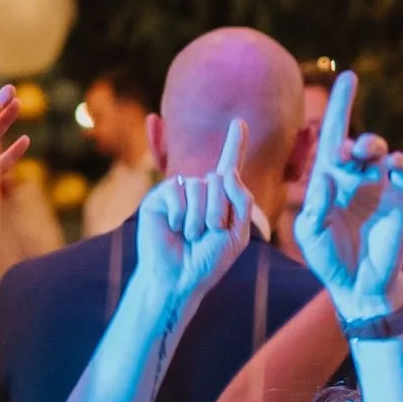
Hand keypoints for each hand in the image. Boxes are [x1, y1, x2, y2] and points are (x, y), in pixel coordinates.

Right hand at [135, 119, 254, 300]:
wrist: (179, 279)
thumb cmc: (208, 261)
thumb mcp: (238, 234)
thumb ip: (242, 201)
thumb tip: (227, 172)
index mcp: (222, 200)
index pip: (230, 167)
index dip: (235, 144)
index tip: (239, 122)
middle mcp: (200, 191)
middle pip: (220, 180)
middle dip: (219, 211)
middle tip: (209, 234)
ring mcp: (179, 193)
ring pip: (199, 186)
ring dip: (200, 217)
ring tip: (192, 236)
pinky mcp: (160, 197)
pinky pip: (178, 191)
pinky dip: (182, 214)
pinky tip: (176, 228)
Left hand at [294, 70, 402, 312]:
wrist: (359, 286)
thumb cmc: (330, 260)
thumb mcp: (311, 233)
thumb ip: (315, 205)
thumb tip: (327, 176)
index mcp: (327, 181)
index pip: (331, 138)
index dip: (339, 107)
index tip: (347, 77)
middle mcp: (353, 178)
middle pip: (357, 142)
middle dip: (355, 138)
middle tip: (349, 154)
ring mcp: (378, 187)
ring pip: (380, 151)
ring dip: (373, 146)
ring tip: (367, 156)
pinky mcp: (399, 199)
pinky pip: (402, 170)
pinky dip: (399, 164)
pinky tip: (394, 170)